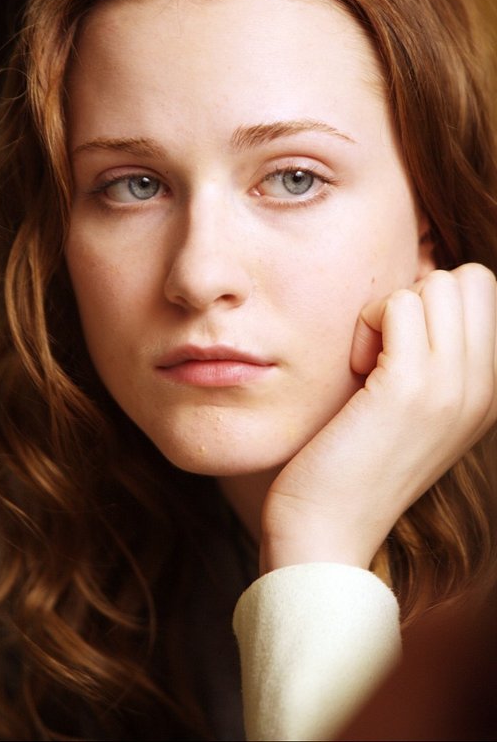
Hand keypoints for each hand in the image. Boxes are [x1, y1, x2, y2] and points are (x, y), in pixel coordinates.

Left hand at [259, 263, 496, 573]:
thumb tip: (415, 288)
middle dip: (418, 297)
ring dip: (389, 311)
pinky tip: (356, 369)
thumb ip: (430, 356)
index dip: (433, 303)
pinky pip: (398, 303)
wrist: (328, 531)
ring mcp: (453, 388)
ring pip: (436, 283)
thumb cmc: (351, 461)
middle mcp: (484, 389)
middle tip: (386, 351)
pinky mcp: (410, 388)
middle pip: (468, 279)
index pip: (482, 292)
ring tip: (369, 364)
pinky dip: (367, 323)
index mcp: (488, 393)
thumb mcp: (410, 408)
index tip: (401, 349)